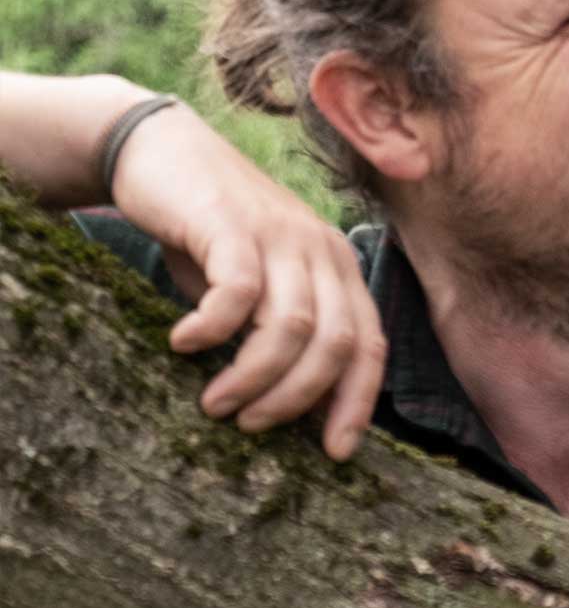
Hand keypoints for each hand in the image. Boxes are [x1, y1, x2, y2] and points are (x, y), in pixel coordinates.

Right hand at [109, 105, 386, 460]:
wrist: (160, 154)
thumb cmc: (212, 237)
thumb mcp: (261, 291)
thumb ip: (284, 340)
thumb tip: (302, 414)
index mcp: (340, 270)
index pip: (370, 348)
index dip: (357, 404)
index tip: (334, 453)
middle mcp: (322, 250)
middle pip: (335, 345)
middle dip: (296, 399)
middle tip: (250, 425)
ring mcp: (281, 234)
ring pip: (292, 327)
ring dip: (253, 377)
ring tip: (215, 403)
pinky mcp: (232, 225)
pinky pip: (238, 294)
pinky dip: (213, 330)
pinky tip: (185, 343)